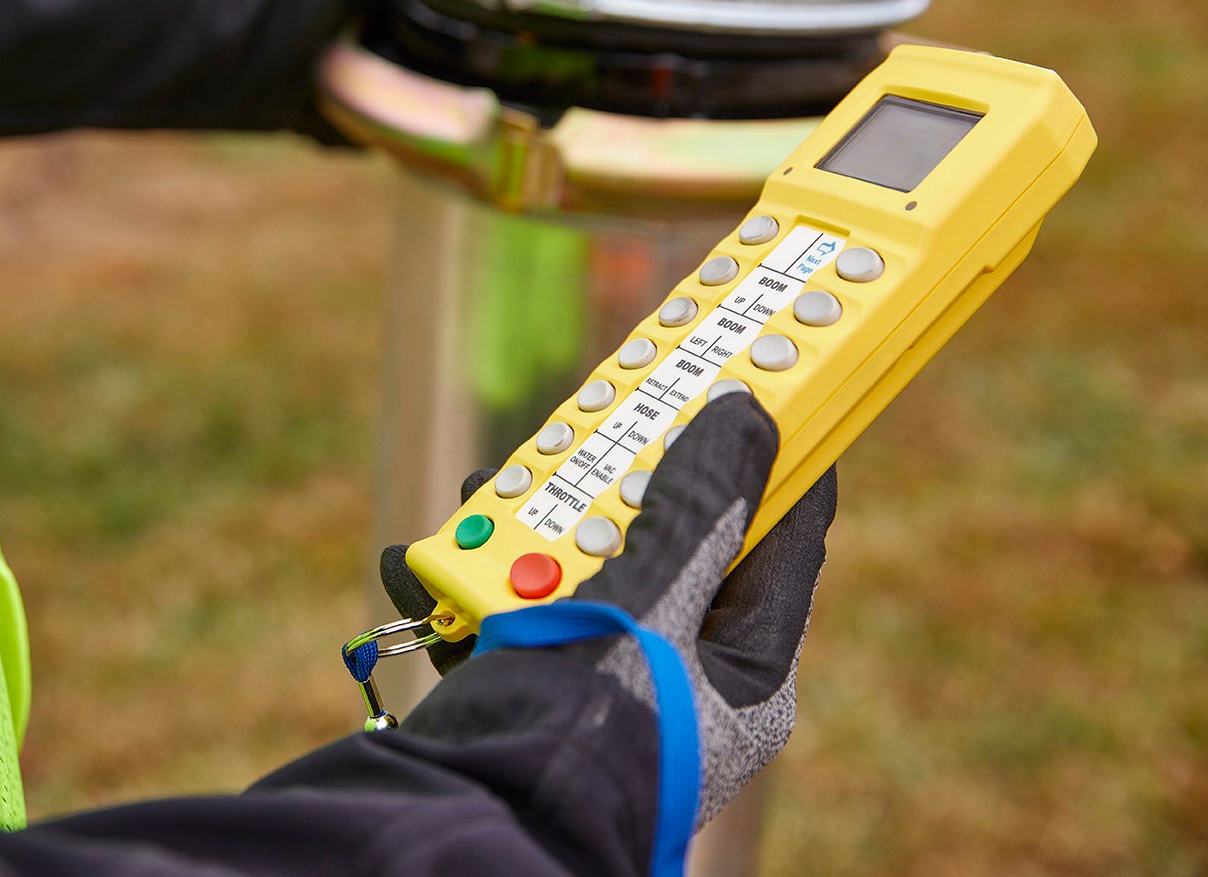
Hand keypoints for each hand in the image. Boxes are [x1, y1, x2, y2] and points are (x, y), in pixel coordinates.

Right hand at [379, 392, 835, 827]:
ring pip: (582, 567)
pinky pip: (512, 611)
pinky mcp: (533, 687)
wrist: (466, 823)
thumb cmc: (578, 737)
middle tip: (602, 421)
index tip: (764, 383)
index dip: (775, 460)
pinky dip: (472, 580)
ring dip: (529, 524)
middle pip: (670, 543)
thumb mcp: (645, 609)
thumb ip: (691, 512)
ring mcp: (605, 680)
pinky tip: (425, 557)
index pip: (782, 542)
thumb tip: (746, 415)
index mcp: (743, 673)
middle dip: (621, 482)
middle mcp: (679, 674)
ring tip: (485, 489)